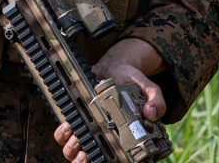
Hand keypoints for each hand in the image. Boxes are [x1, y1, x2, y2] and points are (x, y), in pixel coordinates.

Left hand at [53, 38, 165, 161]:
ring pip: (76, 148)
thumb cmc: (132, 81)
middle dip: (84, 159)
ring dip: (72, 148)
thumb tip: (151, 113)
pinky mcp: (79, 115)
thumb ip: (156, 99)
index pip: (115, 157)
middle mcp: (107, 133)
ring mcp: (92, 125)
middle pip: (92, 156)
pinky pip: (66, 131)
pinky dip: (63, 133)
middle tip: (84, 154)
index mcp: (124, 133)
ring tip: (75, 141)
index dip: (105, 159)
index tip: (100, 155)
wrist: (115, 66)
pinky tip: (67, 127)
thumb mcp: (148, 88)